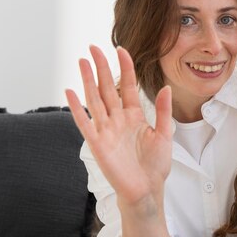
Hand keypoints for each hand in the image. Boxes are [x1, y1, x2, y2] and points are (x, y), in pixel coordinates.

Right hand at [65, 45, 172, 214]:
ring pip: (95, 100)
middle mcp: (118, 119)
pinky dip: (77, 108)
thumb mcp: (165, 134)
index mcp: (134, 115)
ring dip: (87, 80)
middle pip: (107, 88)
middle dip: (101, 67)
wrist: (147, 189)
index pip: (127, 86)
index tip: (121, 49)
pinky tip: (70, 91)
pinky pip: (85, 122)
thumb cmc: (155, 165)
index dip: (124, 68)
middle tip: (94, 47)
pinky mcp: (98, 143)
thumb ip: (164, 111)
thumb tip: (166, 87)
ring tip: (82, 61)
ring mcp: (106, 130)